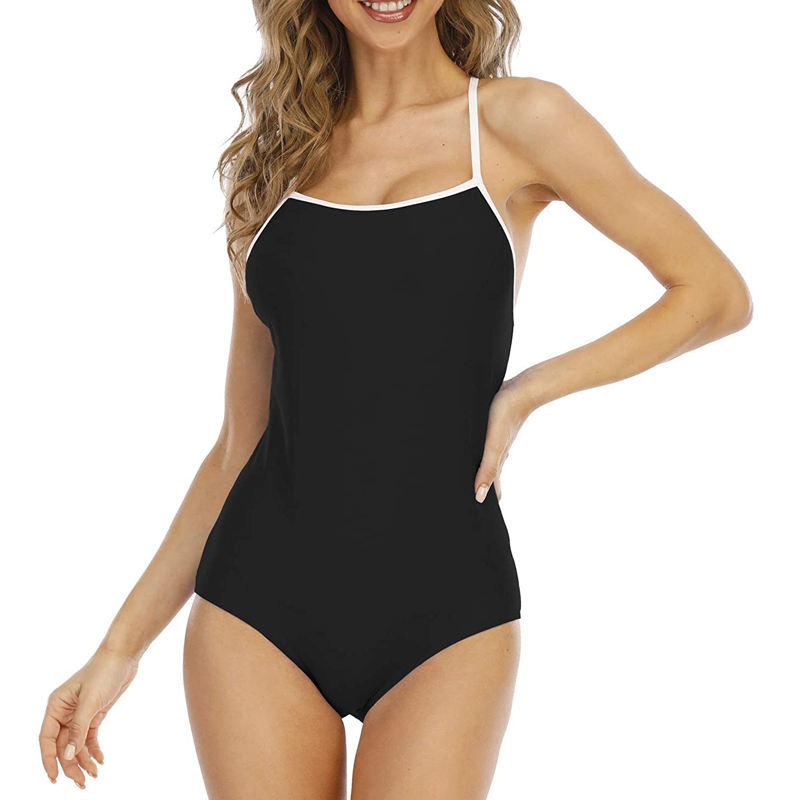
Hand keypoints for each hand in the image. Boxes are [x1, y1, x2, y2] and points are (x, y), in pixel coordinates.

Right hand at [39, 645, 137, 787]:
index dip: (49, 760)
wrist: (124, 656)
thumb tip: (67, 755)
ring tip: (93, 776)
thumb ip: (79, 729)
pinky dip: (93, 750)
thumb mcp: (91, 701)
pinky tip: (100, 760)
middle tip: (82, 783)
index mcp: (56, 706)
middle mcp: (64, 712)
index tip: (55, 778)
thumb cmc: (104, 671)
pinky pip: (89, 737)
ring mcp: (79, 714)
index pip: (47, 739)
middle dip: (70, 765)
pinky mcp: (94, 714)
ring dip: (83, 760)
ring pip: (76, 744)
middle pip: (62, 745)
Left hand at [474, 377, 530, 501]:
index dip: (485, 501)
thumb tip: (480, 497)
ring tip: (475, 481)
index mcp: (497, 460)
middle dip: (482, 489)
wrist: (524, 387)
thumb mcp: (493, 445)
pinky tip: (481, 448)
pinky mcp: (496, 425)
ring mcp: (498, 438)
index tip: (479, 516)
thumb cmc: (506, 414)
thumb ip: (487, 470)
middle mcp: (498, 452)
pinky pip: (488, 444)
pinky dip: (483, 453)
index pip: (492, 488)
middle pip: (489, 476)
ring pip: (489, 460)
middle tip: (473, 502)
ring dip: (482, 472)